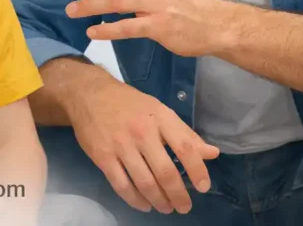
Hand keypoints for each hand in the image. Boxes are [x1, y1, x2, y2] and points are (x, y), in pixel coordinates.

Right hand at [65, 76, 219, 214]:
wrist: (90, 94)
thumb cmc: (130, 104)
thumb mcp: (160, 110)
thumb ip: (185, 134)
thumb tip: (212, 153)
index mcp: (160, 117)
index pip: (185, 146)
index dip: (197, 169)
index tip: (203, 187)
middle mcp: (142, 132)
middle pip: (165, 170)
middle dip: (178, 194)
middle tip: (185, 207)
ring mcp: (120, 146)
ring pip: (144, 182)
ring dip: (159, 200)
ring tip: (167, 208)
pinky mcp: (102, 157)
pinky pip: (121, 185)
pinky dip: (135, 200)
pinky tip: (145, 205)